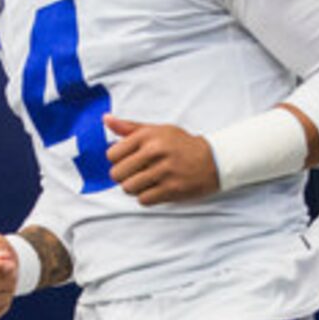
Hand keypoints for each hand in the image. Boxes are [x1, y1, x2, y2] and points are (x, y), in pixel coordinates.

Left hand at [104, 117, 218, 203]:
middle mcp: (155, 151)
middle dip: (123, 176)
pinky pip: (143, 200)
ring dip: (134, 188)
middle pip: (117, 174)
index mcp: (148, 136)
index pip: (112, 154)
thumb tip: (106, 119)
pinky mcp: (171, 189)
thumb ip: (130, 127)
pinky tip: (155, 189)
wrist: (213, 160)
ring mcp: (164, 171)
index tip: (128, 160)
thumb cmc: (181, 144)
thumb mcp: (157, 130)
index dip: (117, 160)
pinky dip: (146, 197)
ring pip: (128, 188)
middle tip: (136, 173)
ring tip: (146, 182)